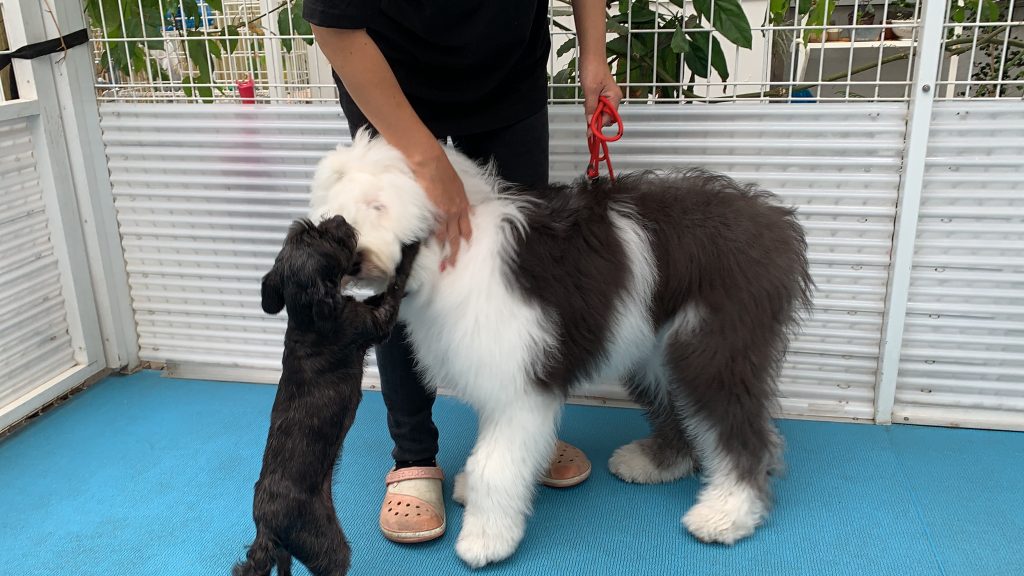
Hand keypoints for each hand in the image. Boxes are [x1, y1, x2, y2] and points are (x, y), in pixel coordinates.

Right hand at [409, 148, 471, 269]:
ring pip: (451, 236)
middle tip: (457, 262)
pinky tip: (436, 249)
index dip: (467, 234)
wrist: (430, 163)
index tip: (467, 243)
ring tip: (447, 264)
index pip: (467, 222)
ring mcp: (449, 211)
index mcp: (463, 200)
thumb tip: (447, 199)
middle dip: (459, 249)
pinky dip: (438, 241)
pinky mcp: (438, 212)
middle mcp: (459, 208)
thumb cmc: (439, 168)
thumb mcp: (452, 182)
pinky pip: (439, 230)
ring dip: (449, 251)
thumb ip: (452, 193)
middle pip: (461, 233)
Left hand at [580, 59, 621, 128]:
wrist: (591, 55)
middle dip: (596, 119)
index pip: (608, 118)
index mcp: (615, 98)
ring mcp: (609, 96)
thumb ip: (591, 107)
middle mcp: (614, 98)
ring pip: (601, 112)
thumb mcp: (590, 90)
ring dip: (593, 113)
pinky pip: (598, 105)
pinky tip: (587, 102)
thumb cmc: (592, 69)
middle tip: (586, 117)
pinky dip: (592, 107)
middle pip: (606, 117)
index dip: (599, 126)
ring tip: (586, 104)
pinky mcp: (603, 93)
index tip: (589, 132)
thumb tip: (591, 122)